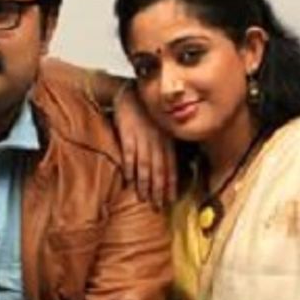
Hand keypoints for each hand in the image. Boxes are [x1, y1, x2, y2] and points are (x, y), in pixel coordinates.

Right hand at [114, 84, 176, 207]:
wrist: (130, 94)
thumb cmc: (147, 112)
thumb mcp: (162, 127)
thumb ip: (166, 145)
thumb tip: (170, 165)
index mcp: (167, 141)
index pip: (171, 167)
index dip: (171, 185)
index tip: (171, 199)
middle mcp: (157, 142)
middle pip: (159, 171)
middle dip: (159, 190)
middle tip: (159, 206)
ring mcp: (142, 139)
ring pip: (145, 166)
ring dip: (145, 184)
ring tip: (144, 198)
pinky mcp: (128, 135)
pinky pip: (129, 155)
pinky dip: (129, 168)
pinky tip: (129, 180)